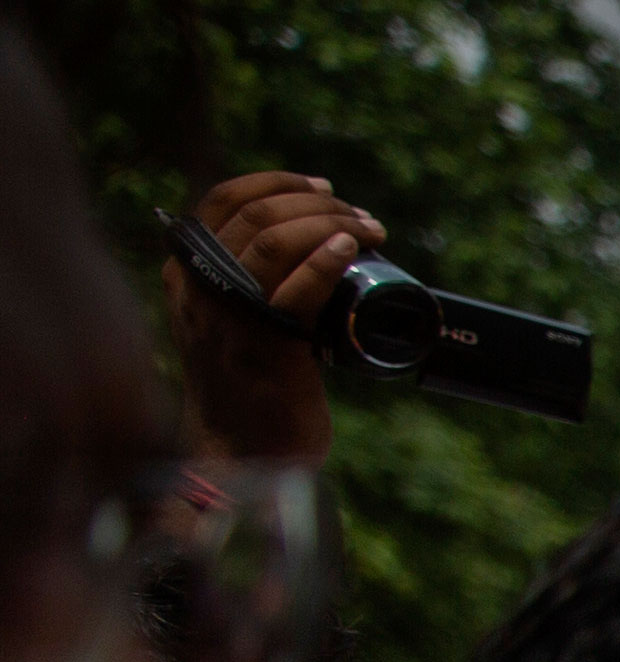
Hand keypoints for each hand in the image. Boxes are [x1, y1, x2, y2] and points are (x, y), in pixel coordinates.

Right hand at [174, 171, 384, 462]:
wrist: (240, 456)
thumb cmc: (249, 390)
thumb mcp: (231, 322)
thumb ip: (247, 285)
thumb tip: (306, 246)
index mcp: (185, 273)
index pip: (221, 200)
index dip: (277, 183)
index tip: (323, 188)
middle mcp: (197, 286)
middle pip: (254, 213)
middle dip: (317, 203)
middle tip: (361, 216)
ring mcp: (226, 315)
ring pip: (273, 240)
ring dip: (331, 224)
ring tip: (370, 230)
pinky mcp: (263, 346)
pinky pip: (295, 289)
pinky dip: (326, 260)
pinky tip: (350, 250)